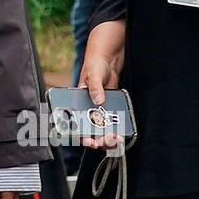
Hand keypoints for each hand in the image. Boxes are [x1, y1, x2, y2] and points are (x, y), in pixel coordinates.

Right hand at [78, 20, 124, 149]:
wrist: (108, 57)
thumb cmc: (95, 63)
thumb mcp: (93, 74)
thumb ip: (95, 87)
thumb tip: (99, 101)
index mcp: (77, 103)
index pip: (76, 124)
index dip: (83, 136)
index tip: (91, 141)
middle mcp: (87, 108)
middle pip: (90, 130)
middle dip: (98, 138)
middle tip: (108, 140)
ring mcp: (98, 108)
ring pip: (101, 128)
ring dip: (107, 135)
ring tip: (116, 138)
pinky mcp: (109, 106)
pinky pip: (111, 120)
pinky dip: (115, 127)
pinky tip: (121, 131)